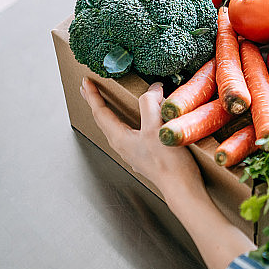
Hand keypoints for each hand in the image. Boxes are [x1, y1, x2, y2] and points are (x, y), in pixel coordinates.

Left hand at [80, 77, 202, 200]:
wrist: (181, 187)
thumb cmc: (168, 163)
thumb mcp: (156, 127)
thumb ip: (150, 105)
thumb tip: (153, 89)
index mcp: (120, 138)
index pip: (101, 112)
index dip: (93, 95)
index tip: (87, 81)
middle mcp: (122, 145)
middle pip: (104, 120)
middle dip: (96, 103)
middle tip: (88, 89)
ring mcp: (133, 151)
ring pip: (116, 127)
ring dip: (109, 112)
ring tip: (107, 102)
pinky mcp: (145, 154)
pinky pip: (130, 132)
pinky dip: (126, 120)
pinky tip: (135, 121)